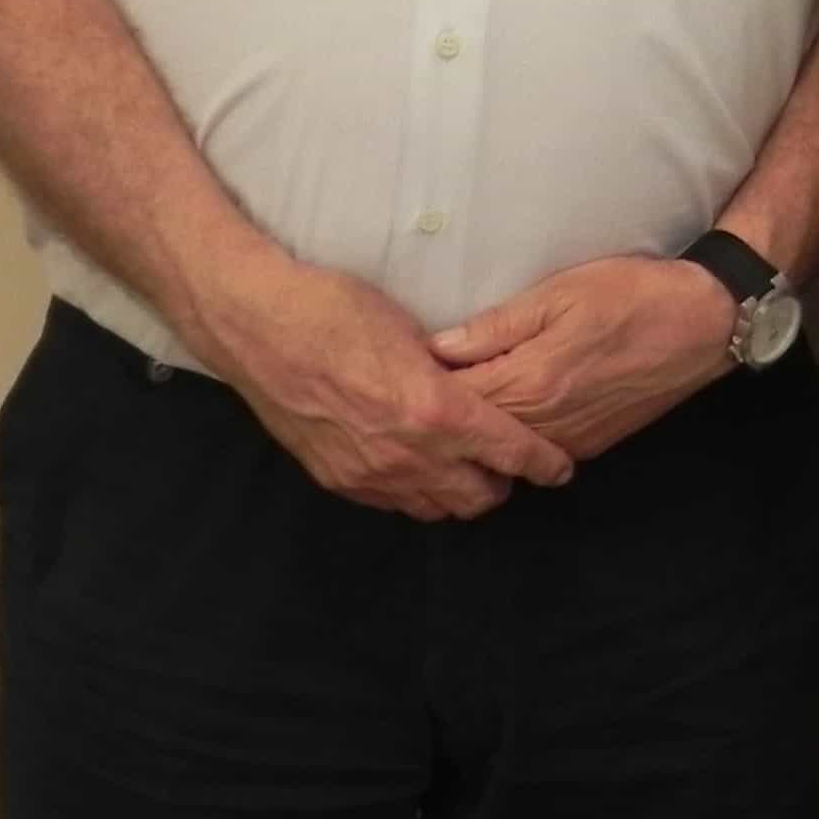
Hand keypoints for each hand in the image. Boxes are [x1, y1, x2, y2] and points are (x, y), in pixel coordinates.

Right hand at [194, 253, 572, 520]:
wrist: (258, 328)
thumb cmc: (336, 310)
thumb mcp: (413, 330)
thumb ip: (449, 371)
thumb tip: (475, 383)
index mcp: (437, 411)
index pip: (510, 453)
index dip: (543, 463)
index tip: (560, 467)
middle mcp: (408, 454)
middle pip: (478, 498)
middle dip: (501, 484)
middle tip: (506, 462)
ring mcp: (370, 474)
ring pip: (435, 508)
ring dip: (457, 493)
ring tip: (463, 467)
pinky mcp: (337, 480)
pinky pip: (392, 503)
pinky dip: (414, 492)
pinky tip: (414, 465)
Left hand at [430, 255, 737, 463]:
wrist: (703, 323)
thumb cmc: (631, 294)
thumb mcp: (560, 293)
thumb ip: (497, 327)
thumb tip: (439, 348)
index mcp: (532, 382)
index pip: (457, 403)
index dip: (423, 393)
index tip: (396, 379)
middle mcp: (546, 423)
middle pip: (474, 434)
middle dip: (441, 421)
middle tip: (406, 403)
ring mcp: (569, 440)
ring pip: (503, 450)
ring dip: (474, 436)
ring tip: (441, 417)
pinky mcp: (590, 445)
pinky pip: (535, 451)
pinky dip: (510, 442)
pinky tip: (496, 422)